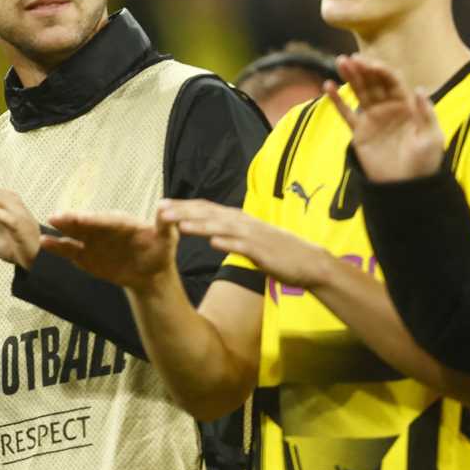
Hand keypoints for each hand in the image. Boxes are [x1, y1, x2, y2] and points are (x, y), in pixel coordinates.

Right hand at [42, 208, 177, 291]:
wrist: (148, 273)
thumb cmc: (160, 251)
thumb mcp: (167, 238)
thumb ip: (165, 224)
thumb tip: (165, 206)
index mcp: (120, 222)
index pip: (105, 220)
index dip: (94, 219)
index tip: (82, 218)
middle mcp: (102, 228)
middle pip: (85, 223)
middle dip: (71, 220)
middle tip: (55, 216)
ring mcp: (91, 240)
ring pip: (73, 233)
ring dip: (60, 230)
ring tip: (46, 227)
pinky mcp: (84, 254)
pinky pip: (69, 250)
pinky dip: (57, 247)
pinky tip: (44, 243)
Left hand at [160, 198, 331, 288]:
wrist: (310, 264)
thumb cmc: (279, 253)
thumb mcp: (250, 240)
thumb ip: (232, 234)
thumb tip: (212, 235)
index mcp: (239, 220)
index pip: (207, 209)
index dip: (184, 206)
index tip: (162, 205)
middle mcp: (244, 223)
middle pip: (209, 213)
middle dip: (183, 211)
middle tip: (159, 209)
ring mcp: (253, 236)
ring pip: (221, 227)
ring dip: (199, 224)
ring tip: (176, 223)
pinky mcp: (263, 251)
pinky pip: (242, 246)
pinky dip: (227, 242)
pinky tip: (211, 241)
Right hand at [324, 54, 442, 182]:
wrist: (405, 186)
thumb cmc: (424, 162)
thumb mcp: (431, 137)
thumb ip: (426, 113)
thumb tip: (418, 89)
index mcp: (407, 106)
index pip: (392, 82)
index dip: (381, 71)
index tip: (370, 64)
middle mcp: (388, 108)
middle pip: (374, 83)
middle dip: (363, 69)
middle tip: (350, 58)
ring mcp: (372, 119)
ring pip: (359, 92)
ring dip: (350, 77)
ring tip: (340, 62)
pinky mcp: (359, 132)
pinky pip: (346, 113)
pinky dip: (336, 100)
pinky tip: (327, 86)